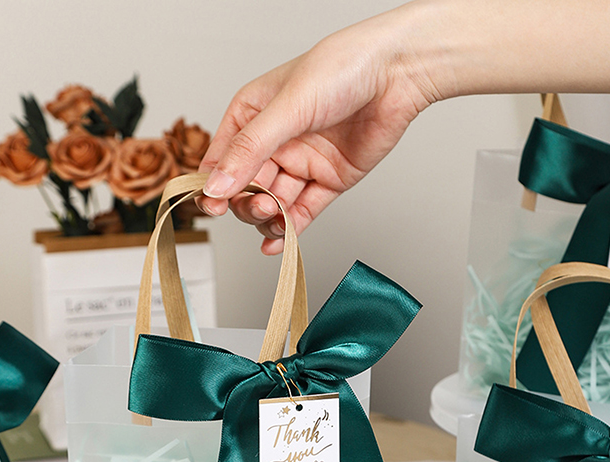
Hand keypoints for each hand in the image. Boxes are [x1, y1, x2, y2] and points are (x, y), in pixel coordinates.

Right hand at [198, 8, 436, 252]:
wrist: (396, 74)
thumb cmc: (341, 69)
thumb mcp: (287, 108)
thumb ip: (250, 150)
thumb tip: (217, 186)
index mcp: (252, 114)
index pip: (221, 158)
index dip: (214, 185)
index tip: (213, 206)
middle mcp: (274, 141)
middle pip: (246, 188)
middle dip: (248, 203)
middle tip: (260, 206)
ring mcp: (301, 163)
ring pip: (274, 204)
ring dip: (269, 218)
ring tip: (274, 218)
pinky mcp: (327, 180)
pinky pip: (302, 212)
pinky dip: (290, 230)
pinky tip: (277, 244)